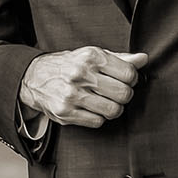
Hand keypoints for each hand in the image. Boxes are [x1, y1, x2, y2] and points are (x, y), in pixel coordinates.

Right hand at [19, 47, 148, 128]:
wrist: (34, 77)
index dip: (132, 79)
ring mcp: (71, 95)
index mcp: (90, 57)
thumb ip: (119, 58)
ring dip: (113, 108)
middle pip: (124, 94)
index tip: (124, 80)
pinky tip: (91, 108)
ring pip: (113, 110)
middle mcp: (80, 74)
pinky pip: (97, 122)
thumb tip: (143, 59)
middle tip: (115, 92)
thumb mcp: (92, 56)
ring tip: (104, 102)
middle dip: (124, 95)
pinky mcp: (65, 112)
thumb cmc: (68, 65)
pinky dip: (98, 117)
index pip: (129, 74)